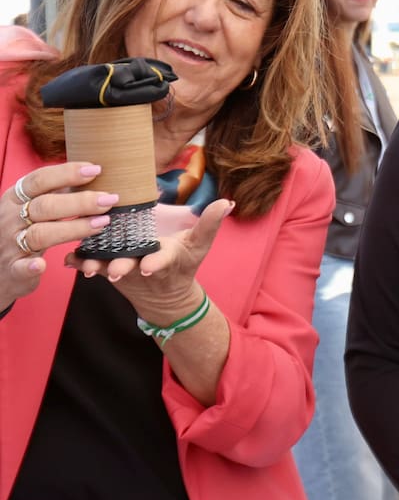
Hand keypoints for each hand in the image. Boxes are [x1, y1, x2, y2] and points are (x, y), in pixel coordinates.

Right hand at [1, 162, 115, 308]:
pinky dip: (31, 266)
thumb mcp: (32, 206)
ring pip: (40, 234)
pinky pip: (21, 267)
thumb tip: (92, 172)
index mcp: (15, 198)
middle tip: (110, 199)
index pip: (39, 180)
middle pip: (45, 205)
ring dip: (73, 229)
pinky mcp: (13, 269)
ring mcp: (10, 243)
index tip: (96, 169)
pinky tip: (43, 265)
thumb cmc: (22, 230)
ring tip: (102, 223)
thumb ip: (56, 192)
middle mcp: (10, 218)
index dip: (67, 173)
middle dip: (80, 201)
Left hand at [68, 199, 232, 320]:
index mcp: (167, 258)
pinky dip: (80, 264)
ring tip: (86, 265)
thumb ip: (210, 223)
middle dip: (121, 267)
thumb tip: (227, 202)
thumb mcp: (199, 245)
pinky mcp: (108, 269)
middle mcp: (143, 265)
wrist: (164, 296)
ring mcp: (124, 268)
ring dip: (95, 266)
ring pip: (107, 268)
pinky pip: (91, 267)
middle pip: (131, 266)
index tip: (147, 268)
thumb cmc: (183, 264)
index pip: (163, 260)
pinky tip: (69, 259)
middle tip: (112, 271)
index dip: (155, 263)